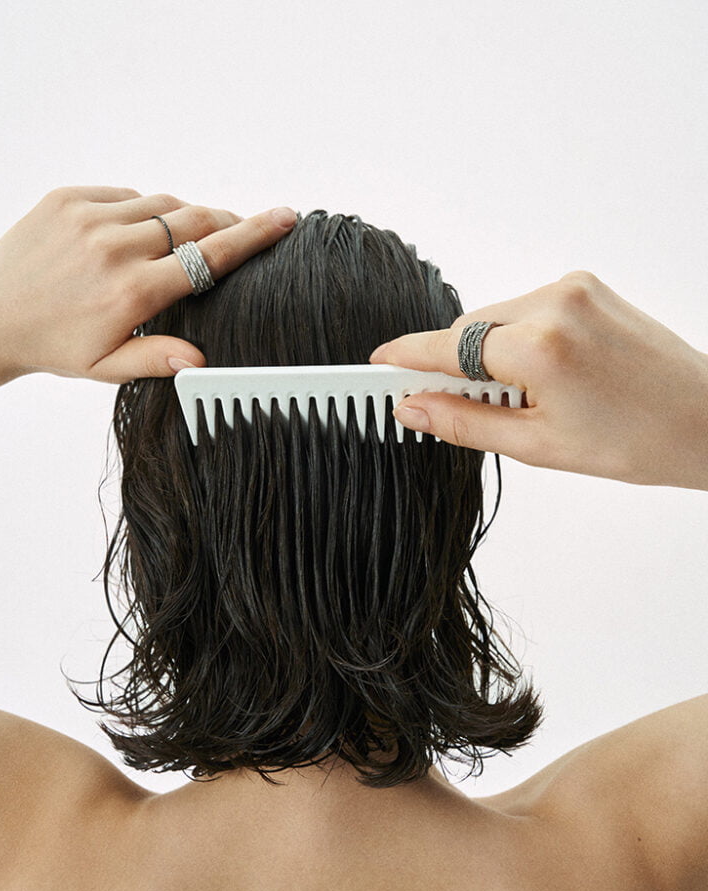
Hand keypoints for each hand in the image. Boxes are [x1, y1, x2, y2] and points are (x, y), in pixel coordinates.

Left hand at [0, 186, 296, 385]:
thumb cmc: (54, 345)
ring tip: (180, 242)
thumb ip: (157, 359)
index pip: (208, 257)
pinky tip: (136, 235)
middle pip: (194, 220)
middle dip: (225, 222)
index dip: (252, 235)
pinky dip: (142, 211)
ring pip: (162, 205)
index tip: (284, 218)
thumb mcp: (107, 368)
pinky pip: (126, 196)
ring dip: (182, 218)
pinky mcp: (68, 198)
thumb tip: (202, 362)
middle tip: (240, 228)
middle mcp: (115, 248)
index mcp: (133, 292)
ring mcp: (90, 218)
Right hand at [369, 271, 707, 490]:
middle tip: (466, 407)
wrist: (704, 419)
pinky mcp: (586, 284)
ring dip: (489, 353)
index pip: (445, 347)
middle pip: (467, 331)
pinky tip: (546, 372)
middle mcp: (553, 304)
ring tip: (527, 396)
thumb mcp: (537, 446)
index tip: (375, 367)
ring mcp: (573, 288)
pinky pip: (524, 308)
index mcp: (538, 348)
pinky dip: (517, 338)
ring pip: (493, 318)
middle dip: (457, 366)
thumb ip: (464, 422)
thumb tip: (411, 408)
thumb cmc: (635, 441)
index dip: (404, 359)